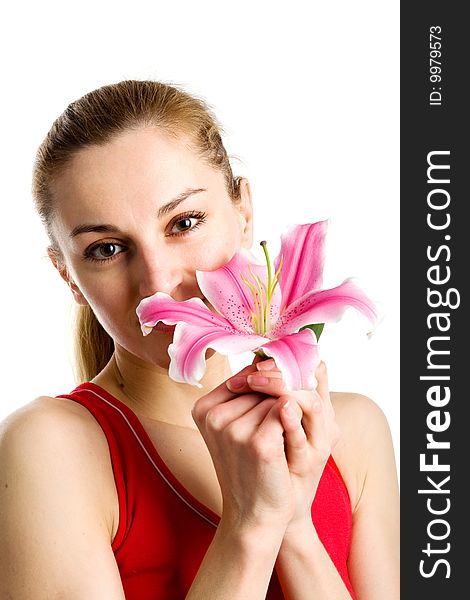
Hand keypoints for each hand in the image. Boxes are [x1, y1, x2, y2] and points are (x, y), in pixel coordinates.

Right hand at [191, 363, 295, 532]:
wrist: (254, 515)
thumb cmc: (249, 467)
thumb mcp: (237, 427)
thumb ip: (247, 392)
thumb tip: (269, 356)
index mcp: (203, 409)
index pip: (246, 375)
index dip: (267, 387)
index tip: (274, 407)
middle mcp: (213, 416)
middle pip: (263, 384)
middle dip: (278, 401)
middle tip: (278, 430)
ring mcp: (234, 429)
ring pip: (279, 397)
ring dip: (288, 414)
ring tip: (279, 442)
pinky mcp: (259, 443)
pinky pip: (289, 412)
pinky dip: (295, 425)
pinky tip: (287, 446)